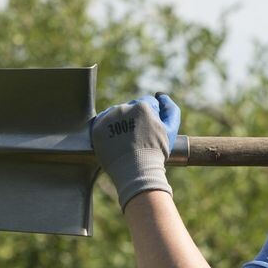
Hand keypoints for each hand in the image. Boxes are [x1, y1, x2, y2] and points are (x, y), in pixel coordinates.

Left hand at [91, 93, 181, 209]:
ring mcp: (108, 117)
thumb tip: (160, 95)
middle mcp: (123, 108)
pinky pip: (103, 124)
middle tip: (138, 138)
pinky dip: (108, 130)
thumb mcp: (170, 130)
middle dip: (135, 119)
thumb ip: (170, 109)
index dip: (151, 118)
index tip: (149, 131)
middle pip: (131, 108)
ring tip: (126, 141)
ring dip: (121, 123)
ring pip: (116, 115)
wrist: (136, 172)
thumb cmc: (155, 153)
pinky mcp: (97, 128)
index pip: (147, 104)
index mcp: (142, 106)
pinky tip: (115, 141)